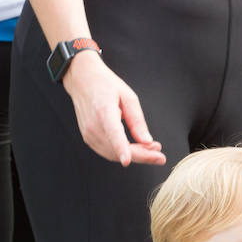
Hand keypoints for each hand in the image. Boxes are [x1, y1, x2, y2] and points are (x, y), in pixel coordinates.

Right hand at [62, 49, 165, 166]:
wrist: (82, 80)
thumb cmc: (105, 85)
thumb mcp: (128, 97)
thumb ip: (137, 121)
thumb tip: (147, 141)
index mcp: (104, 110)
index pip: (113, 133)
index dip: (121, 148)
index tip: (127, 160)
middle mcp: (93, 125)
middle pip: (117, 149)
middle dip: (141, 156)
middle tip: (159, 155)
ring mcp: (88, 133)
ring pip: (113, 155)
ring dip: (134, 156)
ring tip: (151, 149)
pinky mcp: (88, 138)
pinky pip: (108, 152)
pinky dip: (123, 153)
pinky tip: (135, 148)